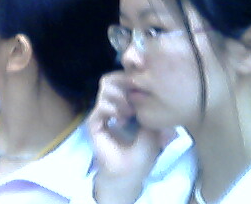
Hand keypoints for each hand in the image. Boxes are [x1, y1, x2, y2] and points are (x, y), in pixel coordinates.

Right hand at [88, 72, 165, 203]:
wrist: (129, 173)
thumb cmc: (142, 153)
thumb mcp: (154, 129)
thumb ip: (152, 111)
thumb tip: (157, 92)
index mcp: (122, 103)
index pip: (121, 80)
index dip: (130, 78)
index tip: (143, 86)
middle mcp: (109, 105)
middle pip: (109, 79)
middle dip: (123, 83)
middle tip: (135, 96)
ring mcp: (100, 113)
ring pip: (104, 89)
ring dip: (120, 97)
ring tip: (130, 112)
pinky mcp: (93, 123)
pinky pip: (99, 106)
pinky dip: (112, 109)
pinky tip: (121, 120)